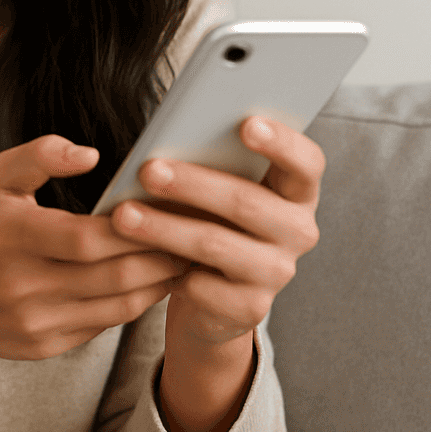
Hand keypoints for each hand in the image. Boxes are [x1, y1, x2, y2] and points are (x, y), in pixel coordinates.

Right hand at [0, 134, 188, 361]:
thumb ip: (41, 155)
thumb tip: (92, 155)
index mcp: (10, 237)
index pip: (84, 238)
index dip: (133, 227)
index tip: (171, 207)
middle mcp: (21, 285)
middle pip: (111, 276)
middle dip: (161, 255)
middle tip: (199, 232)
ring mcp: (34, 321)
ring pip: (116, 306)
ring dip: (159, 283)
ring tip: (190, 256)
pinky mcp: (45, 345)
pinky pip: (104, 325)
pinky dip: (136, 303)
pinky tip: (157, 281)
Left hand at [107, 116, 322, 348]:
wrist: (214, 296)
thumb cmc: (214, 221)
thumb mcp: (220, 191)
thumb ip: (213, 165)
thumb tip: (166, 142)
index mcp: (298, 192)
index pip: (307, 163)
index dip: (281, 142)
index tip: (245, 123)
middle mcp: (299, 231)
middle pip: (247, 202)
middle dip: (192, 184)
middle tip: (147, 171)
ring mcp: (278, 272)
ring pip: (216, 244)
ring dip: (163, 228)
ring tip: (123, 215)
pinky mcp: (252, 307)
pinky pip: (203, 286)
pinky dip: (166, 269)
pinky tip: (138, 259)